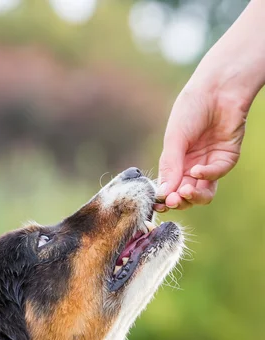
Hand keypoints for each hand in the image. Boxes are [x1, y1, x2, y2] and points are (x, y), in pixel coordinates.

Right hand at [157, 81, 247, 209]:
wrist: (218, 89)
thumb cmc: (191, 109)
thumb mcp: (174, 139)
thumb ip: (170, 166)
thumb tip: (163, 193)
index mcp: (176, 162)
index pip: (169, 188)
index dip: (164, 198)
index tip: (158, 203)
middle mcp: (192, 166)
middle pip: (185, 195)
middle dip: (178, 200)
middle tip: (171, 200)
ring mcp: (210, 164)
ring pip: (202, 193)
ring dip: (193, 196)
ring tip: (184, 192)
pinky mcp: (226, 159)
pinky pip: (216, 175)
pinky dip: (206, 176)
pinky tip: (197, 170)